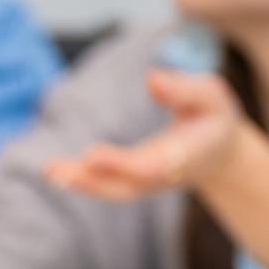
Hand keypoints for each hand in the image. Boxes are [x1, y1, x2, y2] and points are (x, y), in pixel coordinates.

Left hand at [44, 70, 246, 200]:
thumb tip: (153, 79)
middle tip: (58, 172)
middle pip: (127, 186)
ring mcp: (149, 182)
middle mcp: (165, 176)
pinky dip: (81, 180)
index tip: (91, 154)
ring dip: (81, 183)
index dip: (122, 164)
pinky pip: (107, 184)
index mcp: (186, 157)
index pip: (152, 167)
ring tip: (50, 171)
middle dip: (93, 181)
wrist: (218, 149)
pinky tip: (53, 171)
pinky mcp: (135, 179)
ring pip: (113, 190)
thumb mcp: (211, 96)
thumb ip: (186, 90)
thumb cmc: (213, 116)